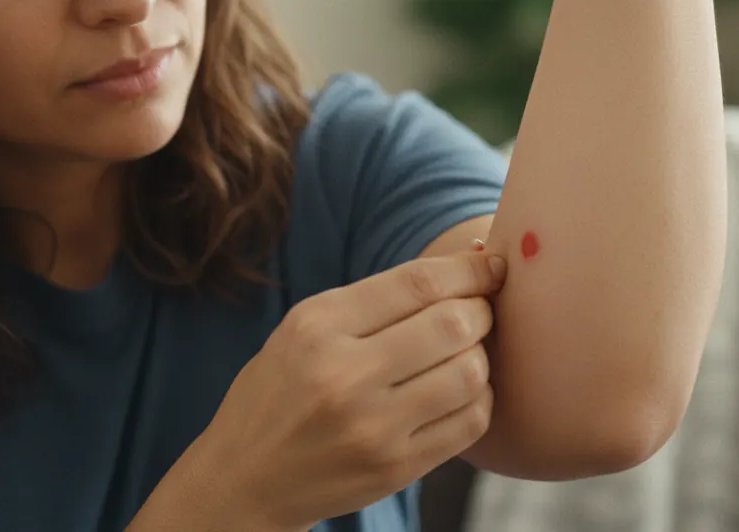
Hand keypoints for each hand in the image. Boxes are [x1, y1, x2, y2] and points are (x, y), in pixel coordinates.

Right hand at [189, 252, 506, 529]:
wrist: (246, 478)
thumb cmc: (282, 389)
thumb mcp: (304, 328)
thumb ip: (377, 298)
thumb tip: (472, 260)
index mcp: (317, 327)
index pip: (418, 283)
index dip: (470, 268)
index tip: (492, 263)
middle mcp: (344, 375)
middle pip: (454, 324)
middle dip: (481, 310)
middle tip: (478, 311)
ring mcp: (372, 428)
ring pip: (470, 373)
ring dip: (480, 356)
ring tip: (463, 353)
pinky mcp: (395, 468)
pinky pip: (470, 422)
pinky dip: (478, 399)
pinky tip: (458, 392)